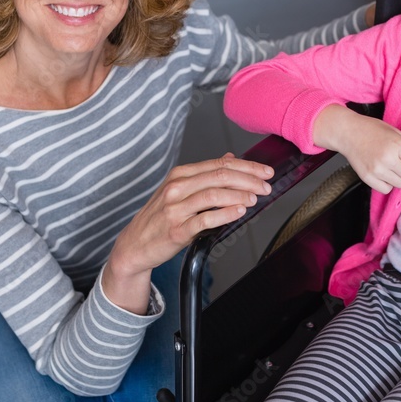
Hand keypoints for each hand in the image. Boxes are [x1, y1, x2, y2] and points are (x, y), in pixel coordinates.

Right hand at [102, 154, 272, 312]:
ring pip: (213, 194)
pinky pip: (206, 219)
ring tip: (255, 197)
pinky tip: (239, 211)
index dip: (247, 166)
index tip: (265, 172)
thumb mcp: (179, 190)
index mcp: (180, 174)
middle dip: (248, 179)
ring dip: (239, 194)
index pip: (219, 164)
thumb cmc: (160, 217)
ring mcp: (176, 208)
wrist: (135, 244)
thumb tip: (231, 156)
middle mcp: (177, 187)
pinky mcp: (177, 229)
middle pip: (219, 175)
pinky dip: (225, 213)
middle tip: (266, 185)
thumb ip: (205, 174)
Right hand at [314, 104, 400, 192]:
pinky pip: (386, 189)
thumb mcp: (396, 133)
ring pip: (400, 184)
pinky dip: (388, 184)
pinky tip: (384, 173)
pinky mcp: (367, 177)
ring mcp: (376, 169)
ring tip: (392, 167)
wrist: (348, 132)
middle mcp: (387, 159)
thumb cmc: (373, 130)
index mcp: (397, 146)